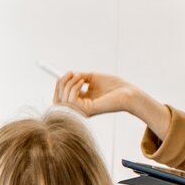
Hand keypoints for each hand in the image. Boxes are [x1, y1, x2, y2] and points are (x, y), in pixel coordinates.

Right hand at [53, 70, 170, 137]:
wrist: (127, 93)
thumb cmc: (114, 86)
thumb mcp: (92, 78)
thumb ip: (78, 78)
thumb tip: (65, 75)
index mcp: (81, 103)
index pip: (60, 99)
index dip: (59, 86)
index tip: (66, 73)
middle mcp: (79, 110)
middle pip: (57, 101)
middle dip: (61, 83)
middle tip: (70, 72)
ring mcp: (82, 112)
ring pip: (62, 98)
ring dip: (69, 83)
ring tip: (81, 77)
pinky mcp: (86, 111)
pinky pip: (70, 98)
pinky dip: (74, 86)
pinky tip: (83, 82)